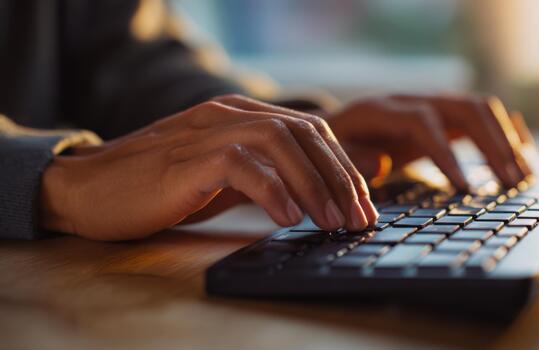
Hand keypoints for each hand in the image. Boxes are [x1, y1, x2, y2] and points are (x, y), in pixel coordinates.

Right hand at [41, 95, 377, 239]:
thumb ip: (269, 176)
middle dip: (340, 177)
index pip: (311, 130)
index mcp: (242, 116)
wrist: (90, 190)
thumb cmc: (161, 188)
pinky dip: (272, 190)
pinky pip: (241, 165)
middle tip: (360, 217)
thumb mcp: (226, 179)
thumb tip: (320, 193)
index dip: (344, 165)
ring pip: (279, 142)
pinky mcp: (186, 158)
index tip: (364, 203)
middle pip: (304, 133)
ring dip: (314, 183)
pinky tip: (290, 218)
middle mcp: (229, 114)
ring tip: (333, 221)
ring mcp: (206, 132)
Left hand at [327, 94, 534, 190]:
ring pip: (480, 109)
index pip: (422, 122)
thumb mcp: (330, 155)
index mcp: (381, 110)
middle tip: (511, 182)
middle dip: (491, 144)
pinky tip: (523, 154)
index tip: (464, 189)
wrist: (337, 126)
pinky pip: (481, 116)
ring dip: (505, 140)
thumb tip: (381, 164)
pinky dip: (505, 132)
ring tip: (523, 177)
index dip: (445, 153)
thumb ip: (350, 160)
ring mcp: (431, 105)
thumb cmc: (335, 146)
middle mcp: (412, 100)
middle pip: (464, 108)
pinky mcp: (443, 116)